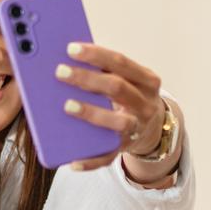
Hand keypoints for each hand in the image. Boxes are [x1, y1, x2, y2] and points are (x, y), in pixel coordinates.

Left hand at [55, 42, 164, 170]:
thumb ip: (103, 69)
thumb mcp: (126, 78)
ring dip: (92, 113)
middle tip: (60, 72)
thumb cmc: (128, 95)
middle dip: (87, 79)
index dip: (96, 55)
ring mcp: (138, 128)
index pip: (121, 62)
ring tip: (66, 106)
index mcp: (146, 80)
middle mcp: (145, 104)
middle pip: (117, 88)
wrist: (151, 128)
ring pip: (118, 122)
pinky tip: (72, 160)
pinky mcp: (125, 148)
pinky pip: (108, 157)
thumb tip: (65, 58)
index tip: (71, 48)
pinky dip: (90, 161)